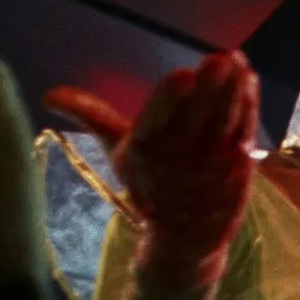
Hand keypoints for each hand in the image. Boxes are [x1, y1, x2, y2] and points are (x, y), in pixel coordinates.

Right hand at [45, 52, 258, 274]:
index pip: (155, 120)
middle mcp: (179, 155)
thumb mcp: (120, 153)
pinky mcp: (239, 166)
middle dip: (210, 88)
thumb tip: (50, 95)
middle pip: (197, 116)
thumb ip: (93, 118)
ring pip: (225, 120)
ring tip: (238, 62)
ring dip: (234, 90)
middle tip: (220, 58)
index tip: (182, 73)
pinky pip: (244, 130)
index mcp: (146, 149)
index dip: (169, 98)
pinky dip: (248, 106)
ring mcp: (213, 161)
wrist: (184, 240)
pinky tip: (249, 82)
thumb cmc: (150, 186)